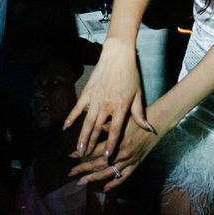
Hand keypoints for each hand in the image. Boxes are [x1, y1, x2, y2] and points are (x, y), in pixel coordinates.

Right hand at [63, 39, 152, 160]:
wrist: (117, 56)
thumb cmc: (130, 75)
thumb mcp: (138, 94)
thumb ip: (139, 114)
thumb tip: (148, 129)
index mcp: (121, 106)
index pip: (115, 130)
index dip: (111, 145)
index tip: (107, 158)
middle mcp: (107, 105)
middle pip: (97, 129)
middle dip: (91, 145)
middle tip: (86, 158)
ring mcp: (95, 98)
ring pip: (87, 122)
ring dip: (81, 136)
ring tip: (77, 149)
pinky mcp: (87, 92)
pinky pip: (77, 108)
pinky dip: (71, 117)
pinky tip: (65, 127)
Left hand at [69, 115, 161, 192]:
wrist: (156, 124)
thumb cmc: (136, 119)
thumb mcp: (120, 120)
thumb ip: (107, 126)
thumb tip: (93, 126)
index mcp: (116, 142)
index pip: (94, 151)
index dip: (82, 154)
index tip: (70, 156)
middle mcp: (121, 154)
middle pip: (98, 165)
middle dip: (83, 169)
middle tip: (70, 173)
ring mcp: (129, 161)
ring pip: (108, 173)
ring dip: (94, 178)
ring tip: (82, 181)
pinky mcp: (136, 165)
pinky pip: (123, 177)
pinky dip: (114, 183)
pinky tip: (104, 188)